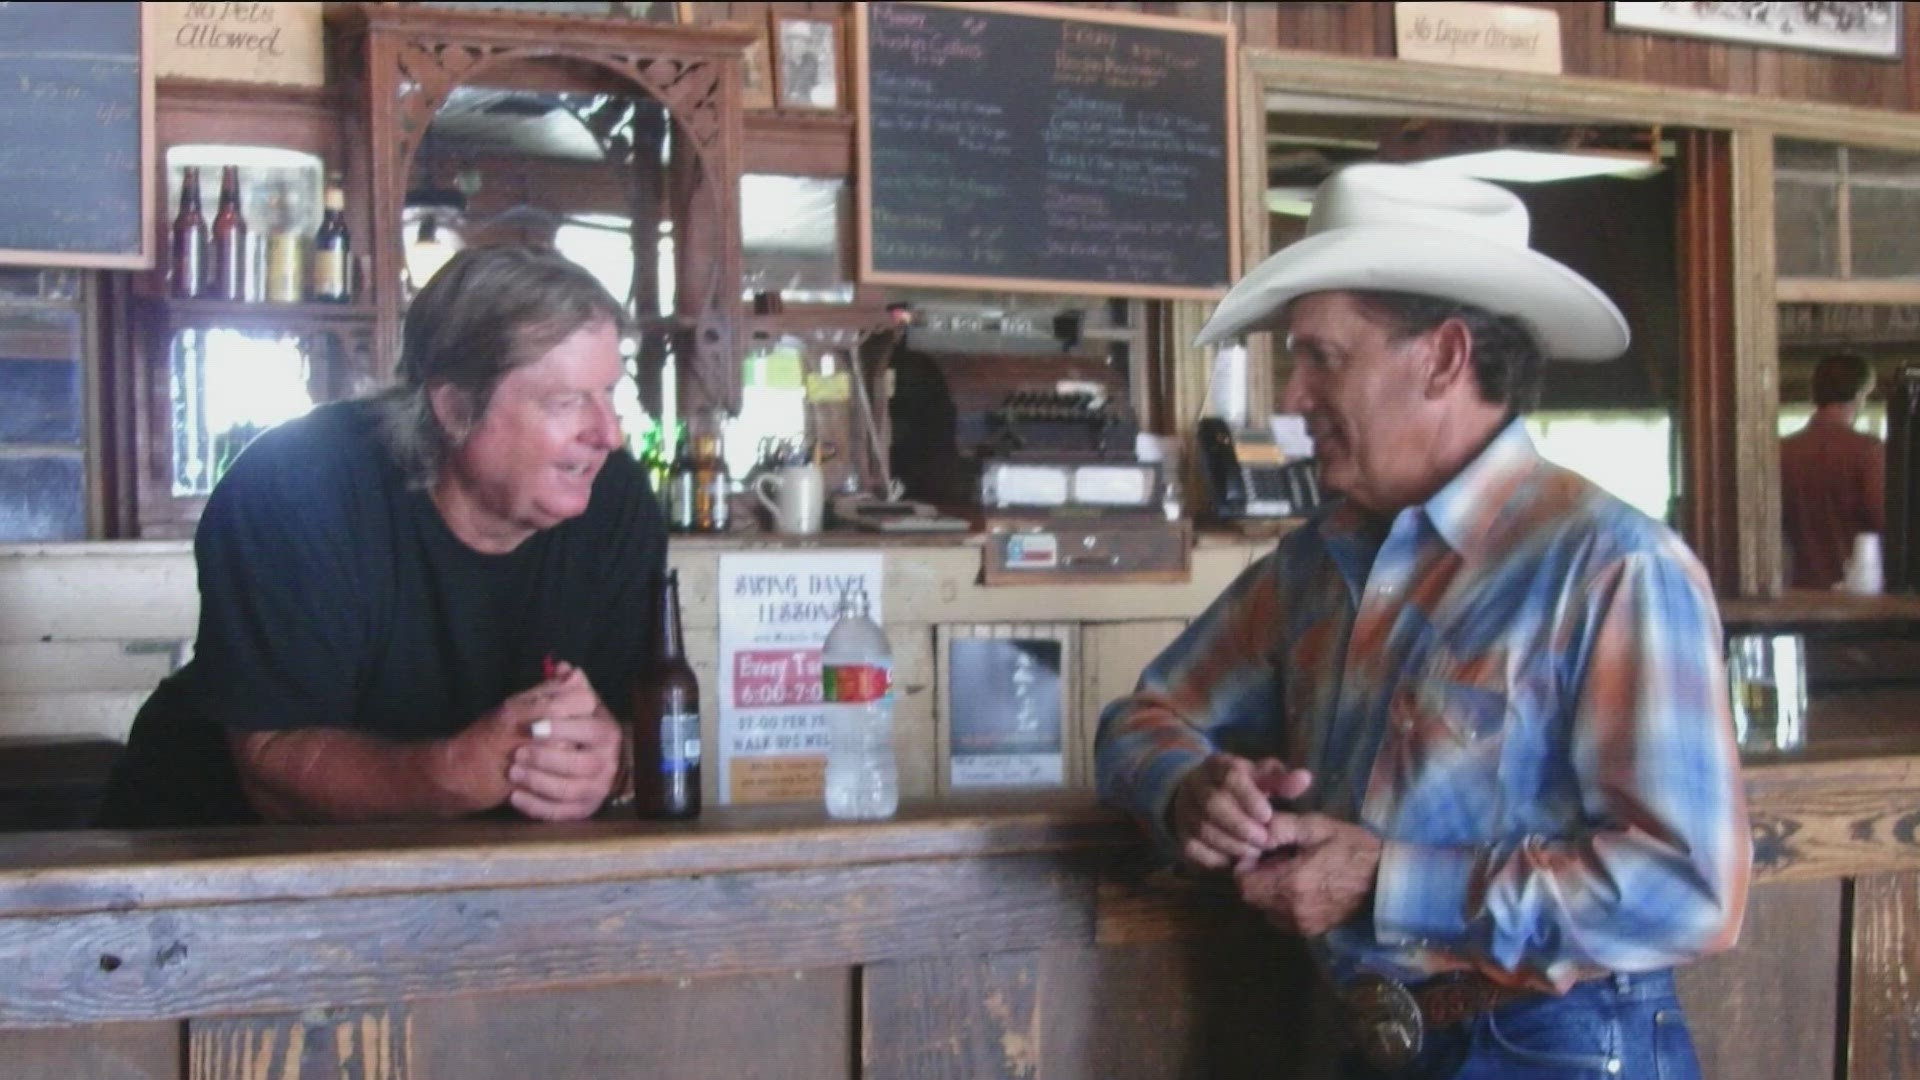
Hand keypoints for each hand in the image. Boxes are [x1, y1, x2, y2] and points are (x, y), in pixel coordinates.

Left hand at [507, 662, 623, 820]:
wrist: (573, 761)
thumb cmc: (570, 727)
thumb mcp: (570, 706)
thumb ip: (566, 688)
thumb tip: (565, 668)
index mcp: (607, 732)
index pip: (590, 730)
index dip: (562, 728)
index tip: (532, 726)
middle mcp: (608, 762)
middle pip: (582, 764)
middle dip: (547, 759)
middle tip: (518, 753)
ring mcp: (597, 788)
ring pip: (571, 790)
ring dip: (539, 783)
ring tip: (513, 773)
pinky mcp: (583, 809)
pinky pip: (562, 813)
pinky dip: (537, 807)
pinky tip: (515, 798)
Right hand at [1169, 753, 1313, 869]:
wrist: (1200, 796)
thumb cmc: (1241, 787)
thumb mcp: (1261, 778)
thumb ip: (1282, 780)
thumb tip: (1305, 778)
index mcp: (1218, 765)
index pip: (1230, 776)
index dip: (1248, 797)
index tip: (1267, 815)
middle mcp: (1196, 785)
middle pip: (1213, 804)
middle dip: (1241, 826)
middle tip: (1265, 841)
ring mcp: (1185, 810)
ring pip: (1203, 829)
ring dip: (1232, 844)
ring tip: (1254, 853)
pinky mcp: (1181, 834)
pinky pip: (1193, 849)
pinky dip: (1215, 858)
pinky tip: (1234, 861)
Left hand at [1233, 813, 1382, 936]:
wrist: (1387, 880)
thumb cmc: (1353, 848)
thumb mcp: (1317, 827)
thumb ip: (1281, 827)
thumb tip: (1255, 829)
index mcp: (1291, 884)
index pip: (1244, 884)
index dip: (1245, 867)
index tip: (1258, 852)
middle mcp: (1292, 911)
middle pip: (1253, 899)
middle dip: (1256, 878)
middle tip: (1275, 859)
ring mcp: (1302, 925)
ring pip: (1266, 910)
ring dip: (1268, 893)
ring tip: (1289, 872)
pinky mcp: (1312, 931)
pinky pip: (1283, 919)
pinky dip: (1282, 905)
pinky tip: (1301, 887)